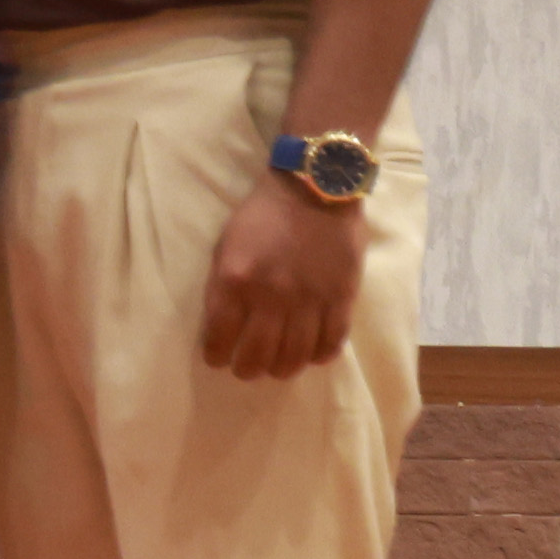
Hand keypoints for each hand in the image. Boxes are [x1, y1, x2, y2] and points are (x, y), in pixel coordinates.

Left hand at [202, 178, 369, 378]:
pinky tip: (312, 356)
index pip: (220, 337)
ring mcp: (309, 299)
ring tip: (278, 368)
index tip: (218, 359)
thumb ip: (223, 286)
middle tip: (247, 370)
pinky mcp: (342, 297)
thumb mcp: (226, 246)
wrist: (315, 188)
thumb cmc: (263, 215)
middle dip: (248, 369)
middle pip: (258, 355)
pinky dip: (320, 355)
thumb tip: (223, 325)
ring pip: (296, 356)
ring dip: (283, 369)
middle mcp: (271, 296)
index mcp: (235, 281)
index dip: (217, 355)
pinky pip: (332, 341)